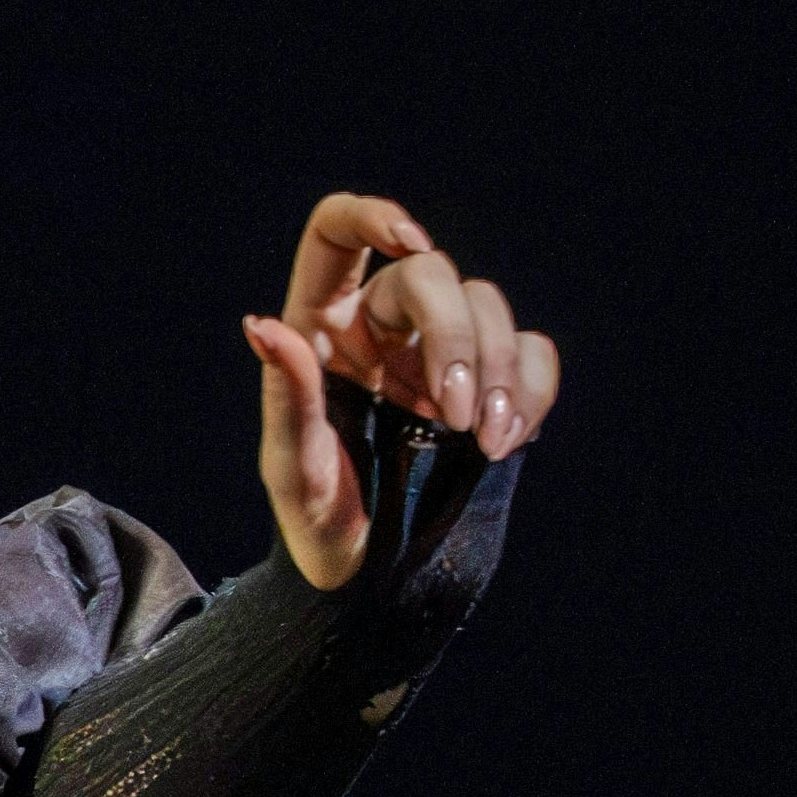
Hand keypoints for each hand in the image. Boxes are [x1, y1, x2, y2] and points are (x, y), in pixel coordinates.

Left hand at [245, 192, 560, 588]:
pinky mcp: (492, 385)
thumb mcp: (293, 466)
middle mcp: (382, 326)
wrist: (372, 580)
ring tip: (484, 440)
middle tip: (453, 415)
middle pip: (432, 274)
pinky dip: (532, 389)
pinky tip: (509, 440)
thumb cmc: (316, 525)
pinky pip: (532, 351)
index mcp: (322, 329)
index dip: (373, 216)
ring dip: (496, 370)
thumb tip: (264, 324)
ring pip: (488, 306)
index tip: (411, 241)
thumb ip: (287, 393)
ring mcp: (440, 353)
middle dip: (455, 336)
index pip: (337, 233)